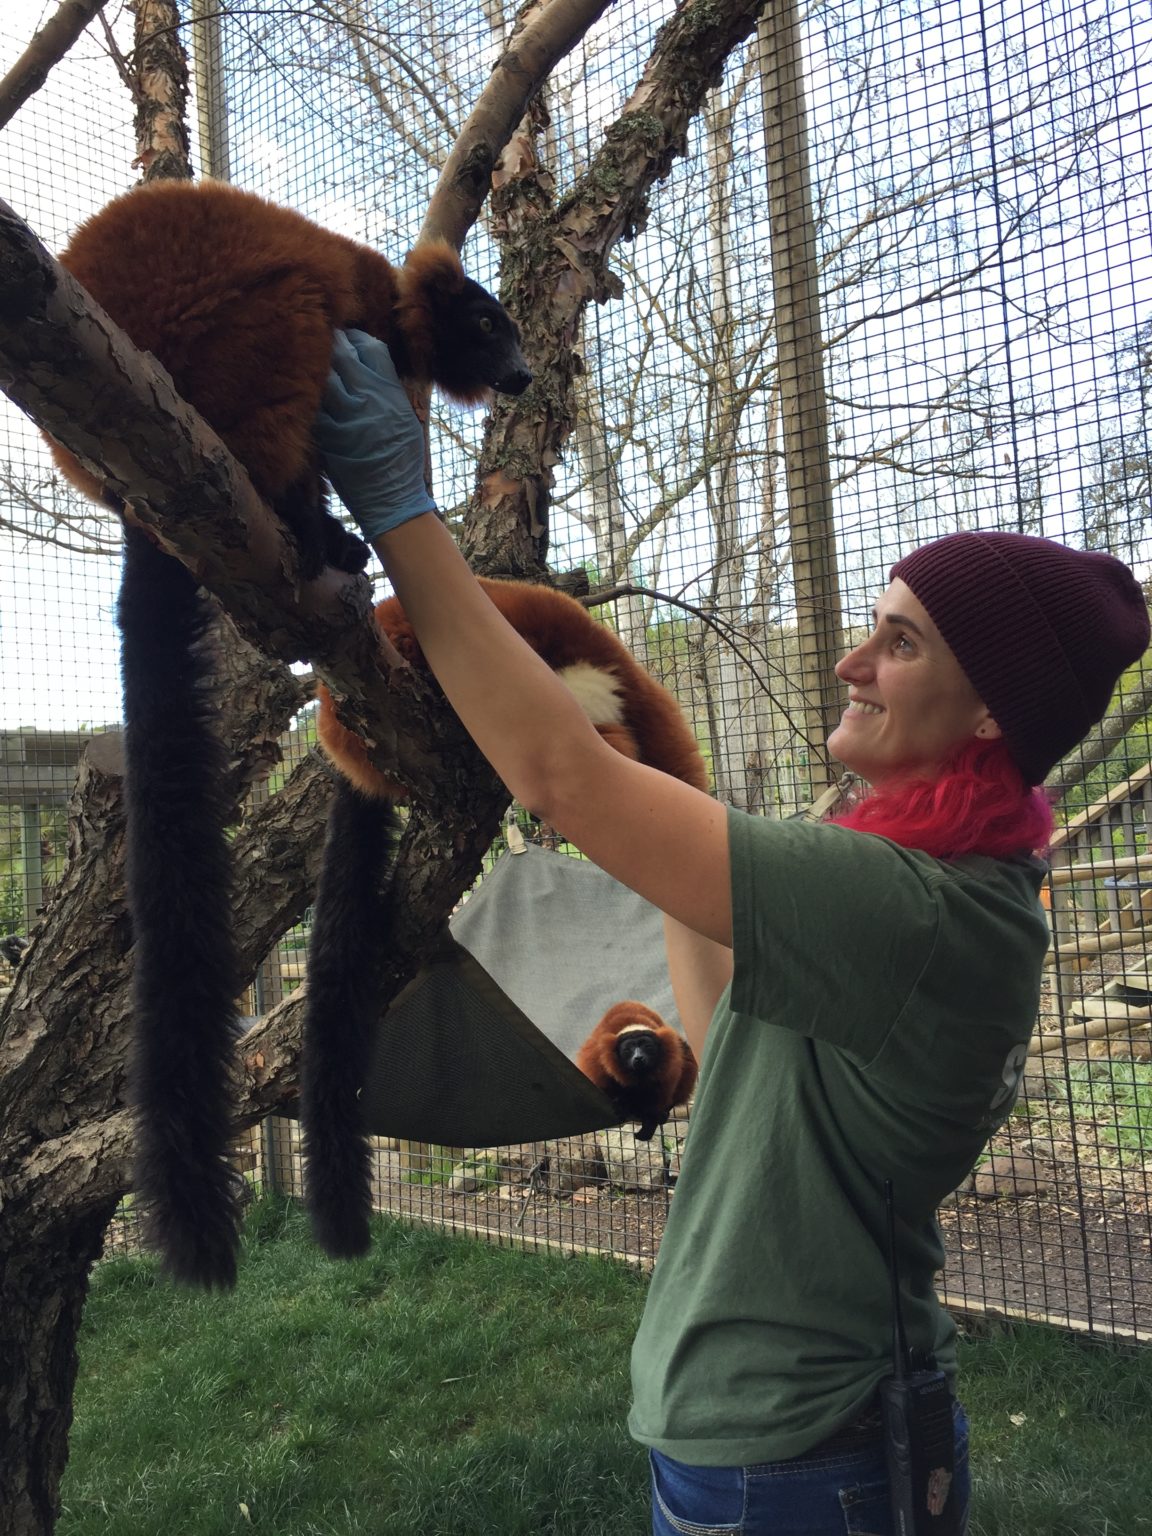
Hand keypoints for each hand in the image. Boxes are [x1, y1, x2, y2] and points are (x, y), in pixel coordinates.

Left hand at [315, 329, 437, 541]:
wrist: (392, 500)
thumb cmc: (402, 461)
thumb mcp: (406, 419)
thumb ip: (387, 391)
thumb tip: (366, 367)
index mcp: (392, 395)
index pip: (372, 349)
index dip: (357, 339)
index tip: (349, 340)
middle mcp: (370, 402)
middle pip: (344, 356)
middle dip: (332, 345)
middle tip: (323, 340)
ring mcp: (347, 419)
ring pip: (324, 379)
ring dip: (317, 370)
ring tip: (312, 365)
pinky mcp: (329, 438)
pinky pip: (314, 409)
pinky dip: (310, 399)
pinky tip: (308, 396)